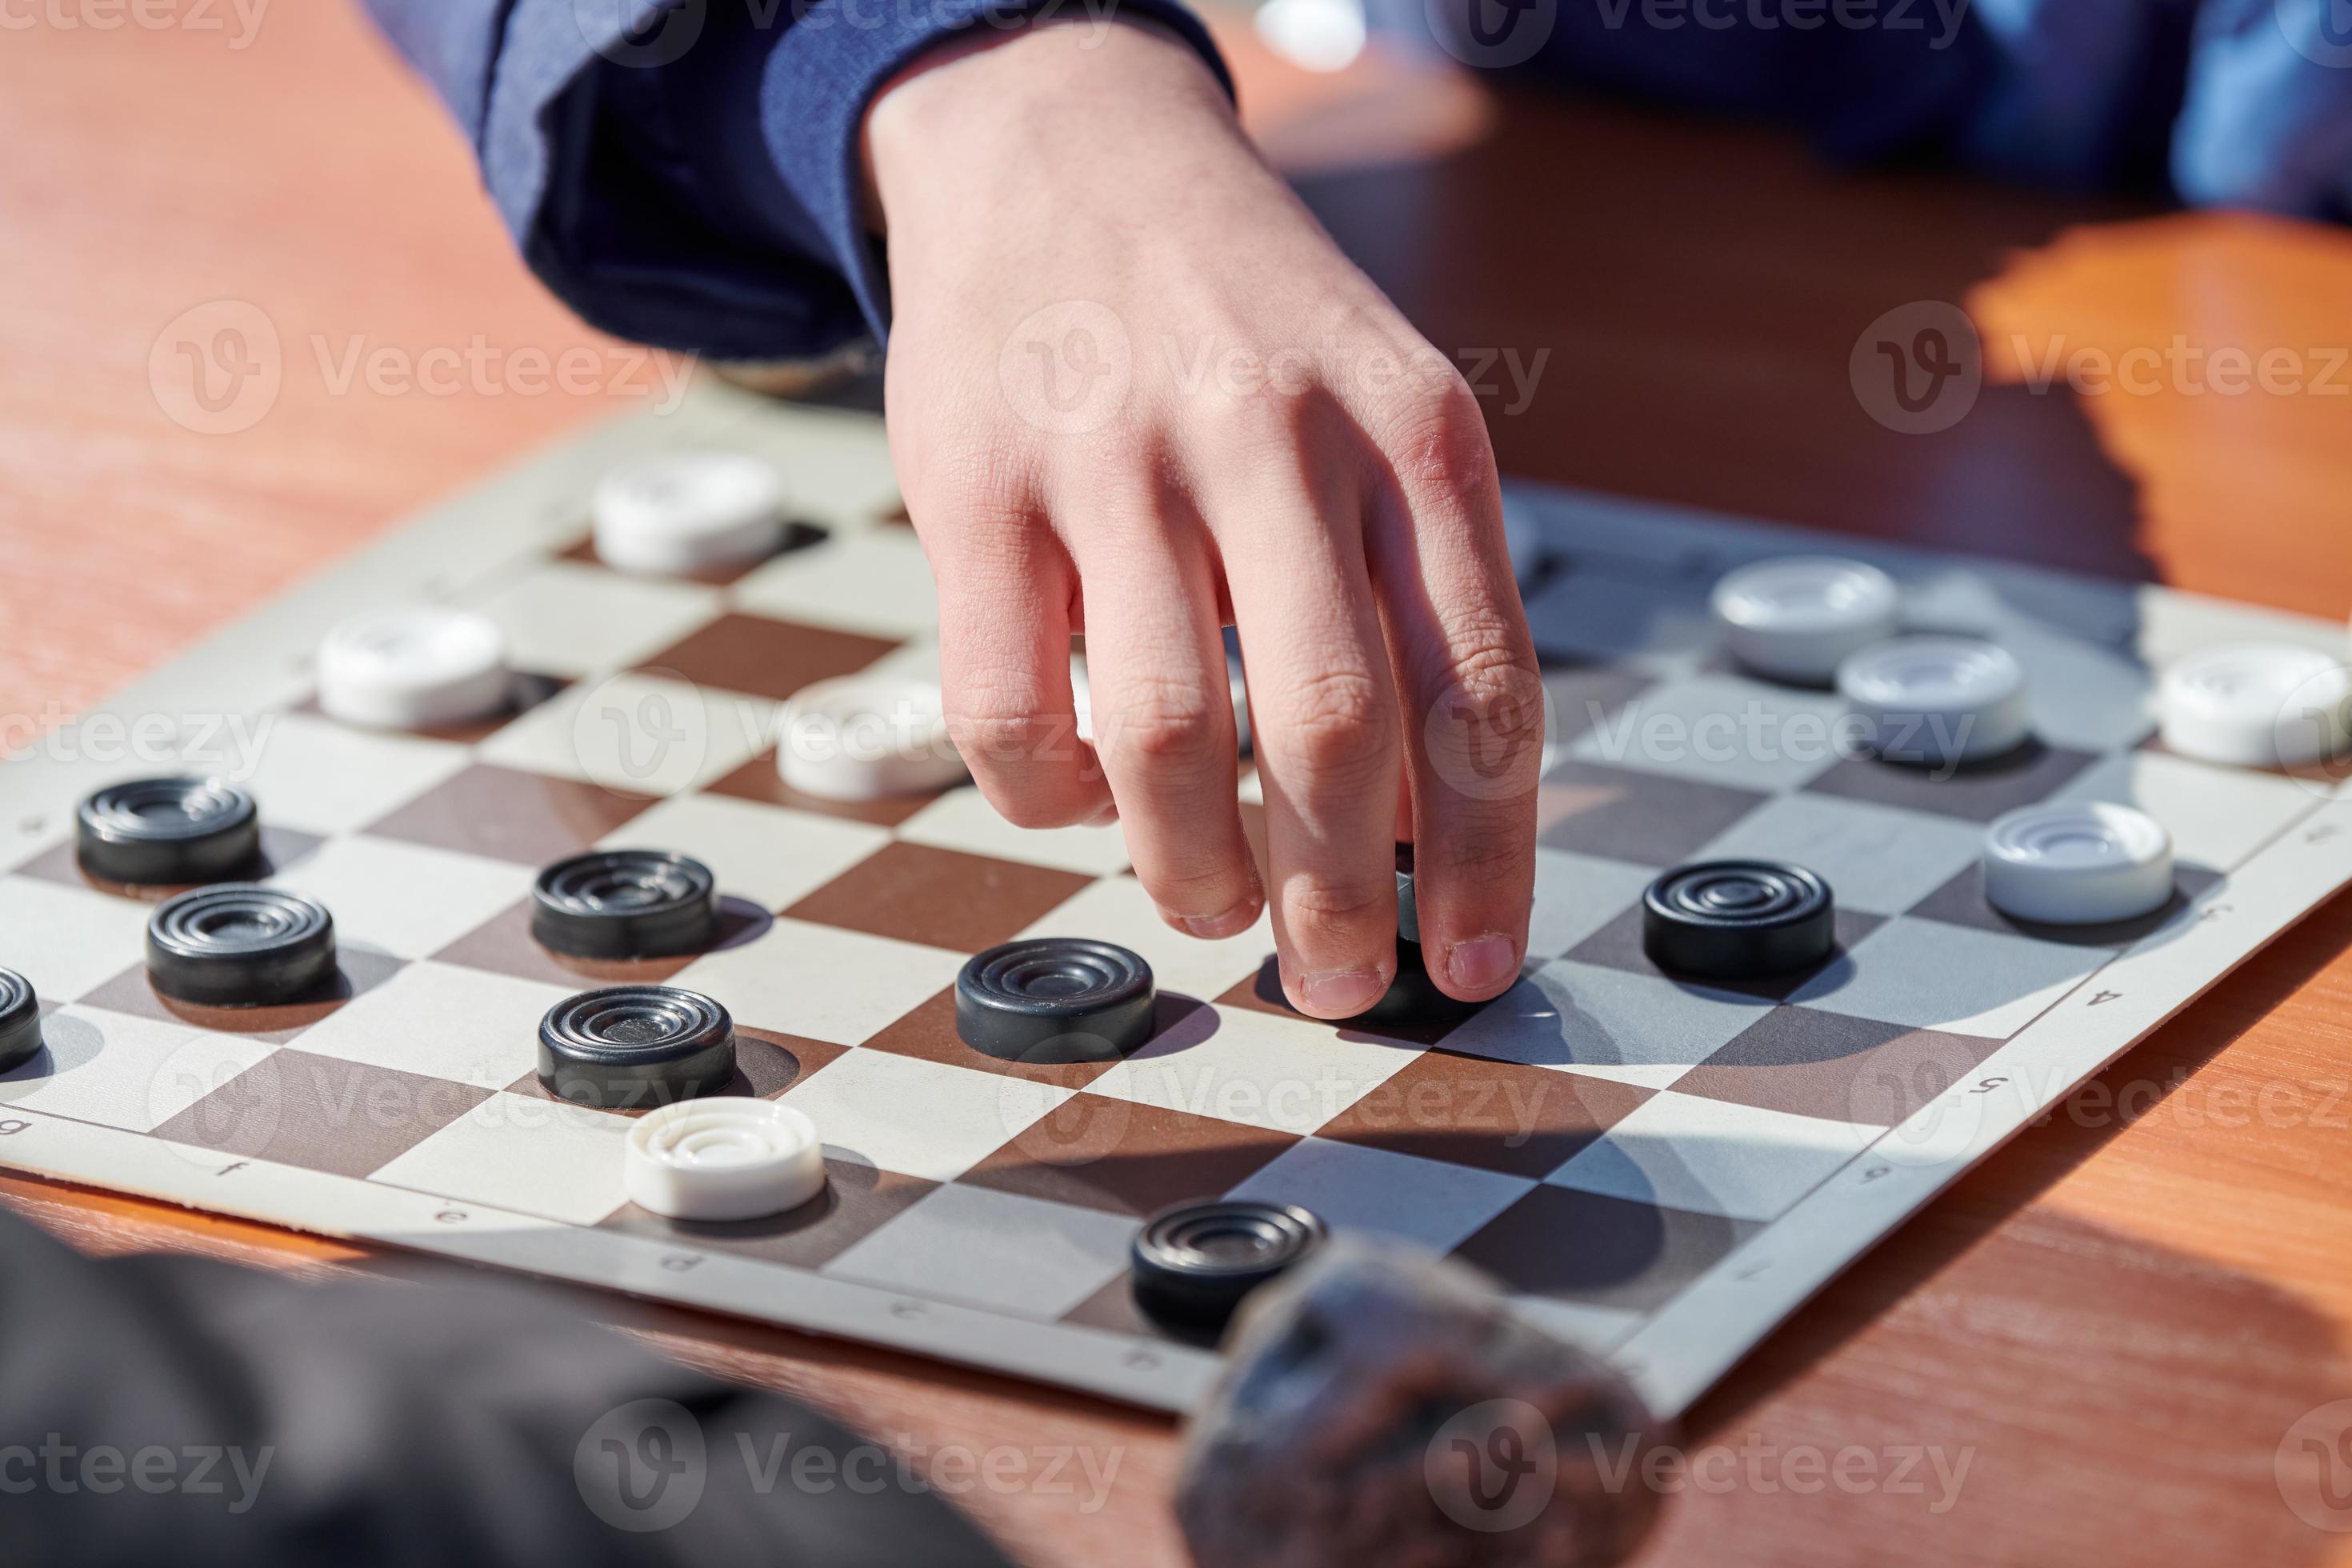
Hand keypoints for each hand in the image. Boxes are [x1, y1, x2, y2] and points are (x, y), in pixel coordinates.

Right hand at [863, 20, 1541, 1017]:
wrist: (1069, 148)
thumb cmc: (1249, 326)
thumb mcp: (1385, 409)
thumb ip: (1420, 589)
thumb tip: (1434, 822)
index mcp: (1412, 434)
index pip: (1476, 684)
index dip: (1485, 851)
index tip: (1475, 961)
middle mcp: (1272, 439)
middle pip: (1330, 729)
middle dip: (1338, 896)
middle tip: (1334, 984)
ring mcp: (1113, 460)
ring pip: (1162, 737)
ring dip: (1190, 869)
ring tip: (1204, 905)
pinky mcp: (975, 486)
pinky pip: (1005, 709)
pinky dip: (1046, 802)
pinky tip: (1075, 804)